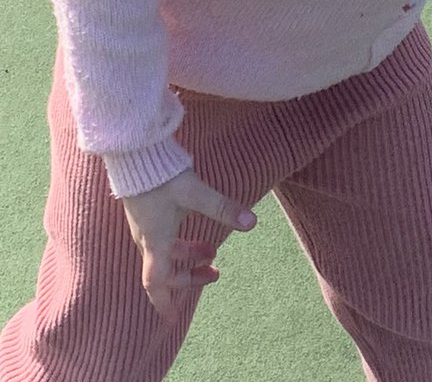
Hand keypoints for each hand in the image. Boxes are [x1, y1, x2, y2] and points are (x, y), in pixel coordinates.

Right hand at [121, 167, 255, 319]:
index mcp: (157, 242)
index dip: (164, 303)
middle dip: (188, 278)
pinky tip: (194, 230)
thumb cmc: (161, 177)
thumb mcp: (196, 193)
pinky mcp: (146, 212)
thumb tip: (251, 223)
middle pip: (165, 271)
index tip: (172, 320)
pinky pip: (162, 240)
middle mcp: (148, 239)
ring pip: (165, 253)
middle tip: (214, 274)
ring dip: (188, 257)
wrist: (134, 155)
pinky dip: (179, 245)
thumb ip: (223, 208)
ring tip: (211, 251)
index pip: (157, 283)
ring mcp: (145, 226)